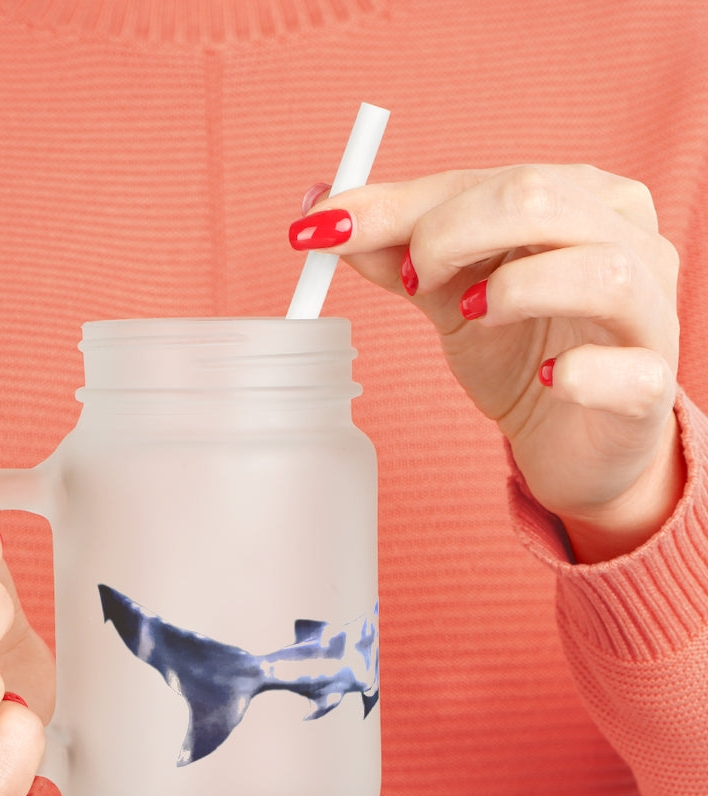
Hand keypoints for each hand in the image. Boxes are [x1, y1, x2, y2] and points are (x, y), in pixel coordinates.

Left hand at [291, 165, 683, 561]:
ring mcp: (649, 312)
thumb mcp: (448, 295)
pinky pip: (628, 370)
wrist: (570, 438)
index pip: (484, 180)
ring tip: (470, 317)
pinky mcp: (651, 385)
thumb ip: (396, 252)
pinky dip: (580, 373)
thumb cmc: (518, 351)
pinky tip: (547, 380)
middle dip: (449, 233)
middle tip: (411, 281)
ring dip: (514, 290)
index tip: (323, 229)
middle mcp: (627, 239)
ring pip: (600, 270)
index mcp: (577, 199)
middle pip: (540, 199)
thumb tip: (321, 212)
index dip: (399, 205)